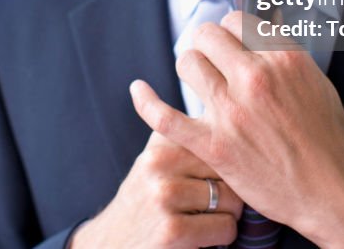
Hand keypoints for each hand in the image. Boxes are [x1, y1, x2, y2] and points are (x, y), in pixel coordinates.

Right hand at [70, 130, 242, 248]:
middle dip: (232, 188)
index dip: (228, 160)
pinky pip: (226, 228)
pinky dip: (222, 237)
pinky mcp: (172, 230)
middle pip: (230, 167)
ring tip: (206, 219)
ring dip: (228, 216)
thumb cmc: (147, 203)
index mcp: (161, 140)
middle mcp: (159, 162)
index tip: (215, 174)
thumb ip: (184, 135)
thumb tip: (227, 109)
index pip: (220, 139)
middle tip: (212, 202)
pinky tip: (203, 237)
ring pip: (233, 199)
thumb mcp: (157, 161)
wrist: (110, 245)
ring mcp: (164, 195)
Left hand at [130, 10, 343, 248]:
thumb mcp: (318, 82)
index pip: (238, 20)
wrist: (336, 194)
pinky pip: (166, 117)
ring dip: (192, 69)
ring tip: (199, 81)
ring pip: (188, 63)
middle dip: (208, 44)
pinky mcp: (215, 145)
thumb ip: (286, 54)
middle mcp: (256, 77)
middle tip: (214, 61)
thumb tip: (266, 27)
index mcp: (284, 58)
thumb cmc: (332, 141)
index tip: (233, 44)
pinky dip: (146, 102)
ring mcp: (232, 111)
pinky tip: (138, 90)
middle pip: (208, 35)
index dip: (232, 31)